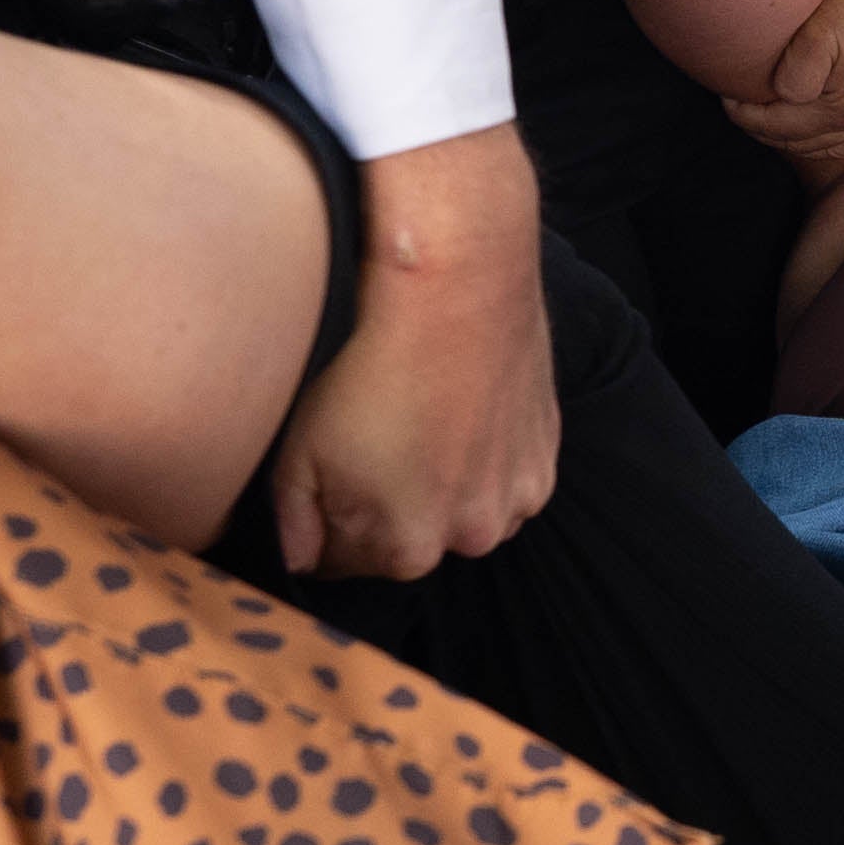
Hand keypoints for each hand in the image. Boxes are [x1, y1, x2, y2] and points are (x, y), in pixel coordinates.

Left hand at [269, 129, 556, 579]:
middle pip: (410, 539)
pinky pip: (505, 474)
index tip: (318, 483)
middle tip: (362, 442)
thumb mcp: (300, 445)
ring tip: (416, 419)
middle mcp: (472, 534)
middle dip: (383, 507)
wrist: (456, 281)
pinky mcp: (547, 449)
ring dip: (440, 484)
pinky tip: (455, 406)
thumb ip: (296, 519)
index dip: (324, 525)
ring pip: (463, 507)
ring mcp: (518, 492)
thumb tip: (301, 556)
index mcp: (408, 546)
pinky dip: (481, 455)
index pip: (348, 563)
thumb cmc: (370, 358)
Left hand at [726, 0, 843, 160]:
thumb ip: (794, 75)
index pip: (779, 127)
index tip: (728, 99)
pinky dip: (840, 141)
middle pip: (805, 142)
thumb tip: (780, 96)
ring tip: (777, 119)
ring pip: (833, 147)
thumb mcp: (818, 32)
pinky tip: (826, 130)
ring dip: (800, 139)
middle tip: (744, 110)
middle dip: (768, 130)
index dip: (746, 115)